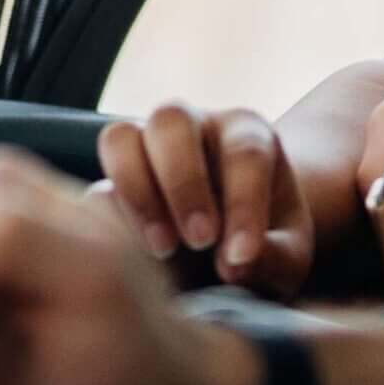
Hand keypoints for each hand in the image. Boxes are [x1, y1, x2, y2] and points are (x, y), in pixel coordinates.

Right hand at [98, 101, 316, 297]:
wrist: (231, 249)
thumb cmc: (267, 246)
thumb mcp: (288, 258)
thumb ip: (273, 258)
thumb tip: (233, 264)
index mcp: (248, 134)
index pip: (244, 151)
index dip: (244, 203)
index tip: (240, 257)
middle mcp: (194, 128)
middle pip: (171, 119)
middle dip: (182, 182)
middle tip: (199, 243)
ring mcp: (147, 149)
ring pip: (120, 137)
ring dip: (135, 192)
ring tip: (161, 250)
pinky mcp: (115, 185)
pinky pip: (95, 188)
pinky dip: (110, 224)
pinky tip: (136, 260)